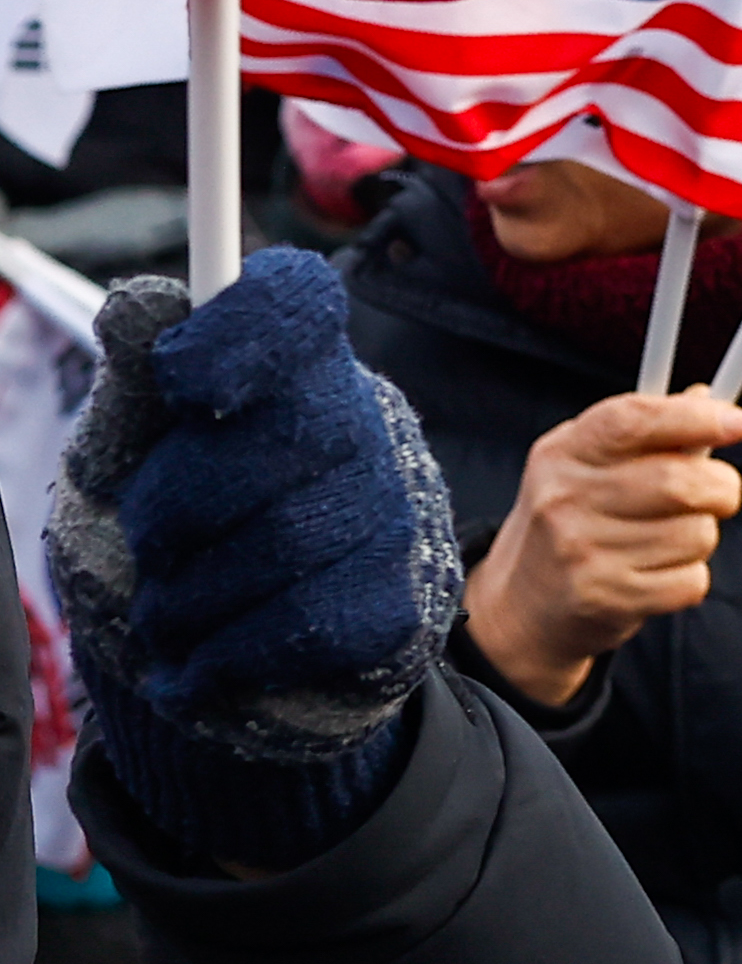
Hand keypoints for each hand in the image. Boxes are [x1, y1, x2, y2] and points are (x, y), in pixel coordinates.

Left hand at [53, 257, 463, 868]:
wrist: (218, 658)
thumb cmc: (173, 538)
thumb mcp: (124, 455)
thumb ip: (131, 382)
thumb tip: (142, 303)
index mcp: (290, 369)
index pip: (296, 303)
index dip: (243, 330)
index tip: (181, 381)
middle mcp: (360, 426)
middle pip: (283, 433)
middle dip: (177, 506)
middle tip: (148, 546)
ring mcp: (390, 516)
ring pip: (288, 542)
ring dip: (187, 599)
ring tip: (165, 617)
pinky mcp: (395, 606)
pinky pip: (307, 625)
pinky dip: (227, 655)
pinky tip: (205, 660)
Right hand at [464, 389, 741, 709]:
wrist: (519, 608)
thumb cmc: (572, 523)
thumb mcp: (588, 465)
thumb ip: (645, 432)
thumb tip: (706, 399)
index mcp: (562, 454)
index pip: (632, 420)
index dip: (694, 417)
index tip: (739, 422)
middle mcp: (564, 500)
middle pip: (680, 481)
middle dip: (721, 487)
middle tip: (720, 492)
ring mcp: (581, 553)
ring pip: (697, 533)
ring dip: (702, 536)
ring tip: (669, 540)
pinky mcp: (605, 600)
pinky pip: (692, 580)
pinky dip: (690, 577)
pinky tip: (658, 575)